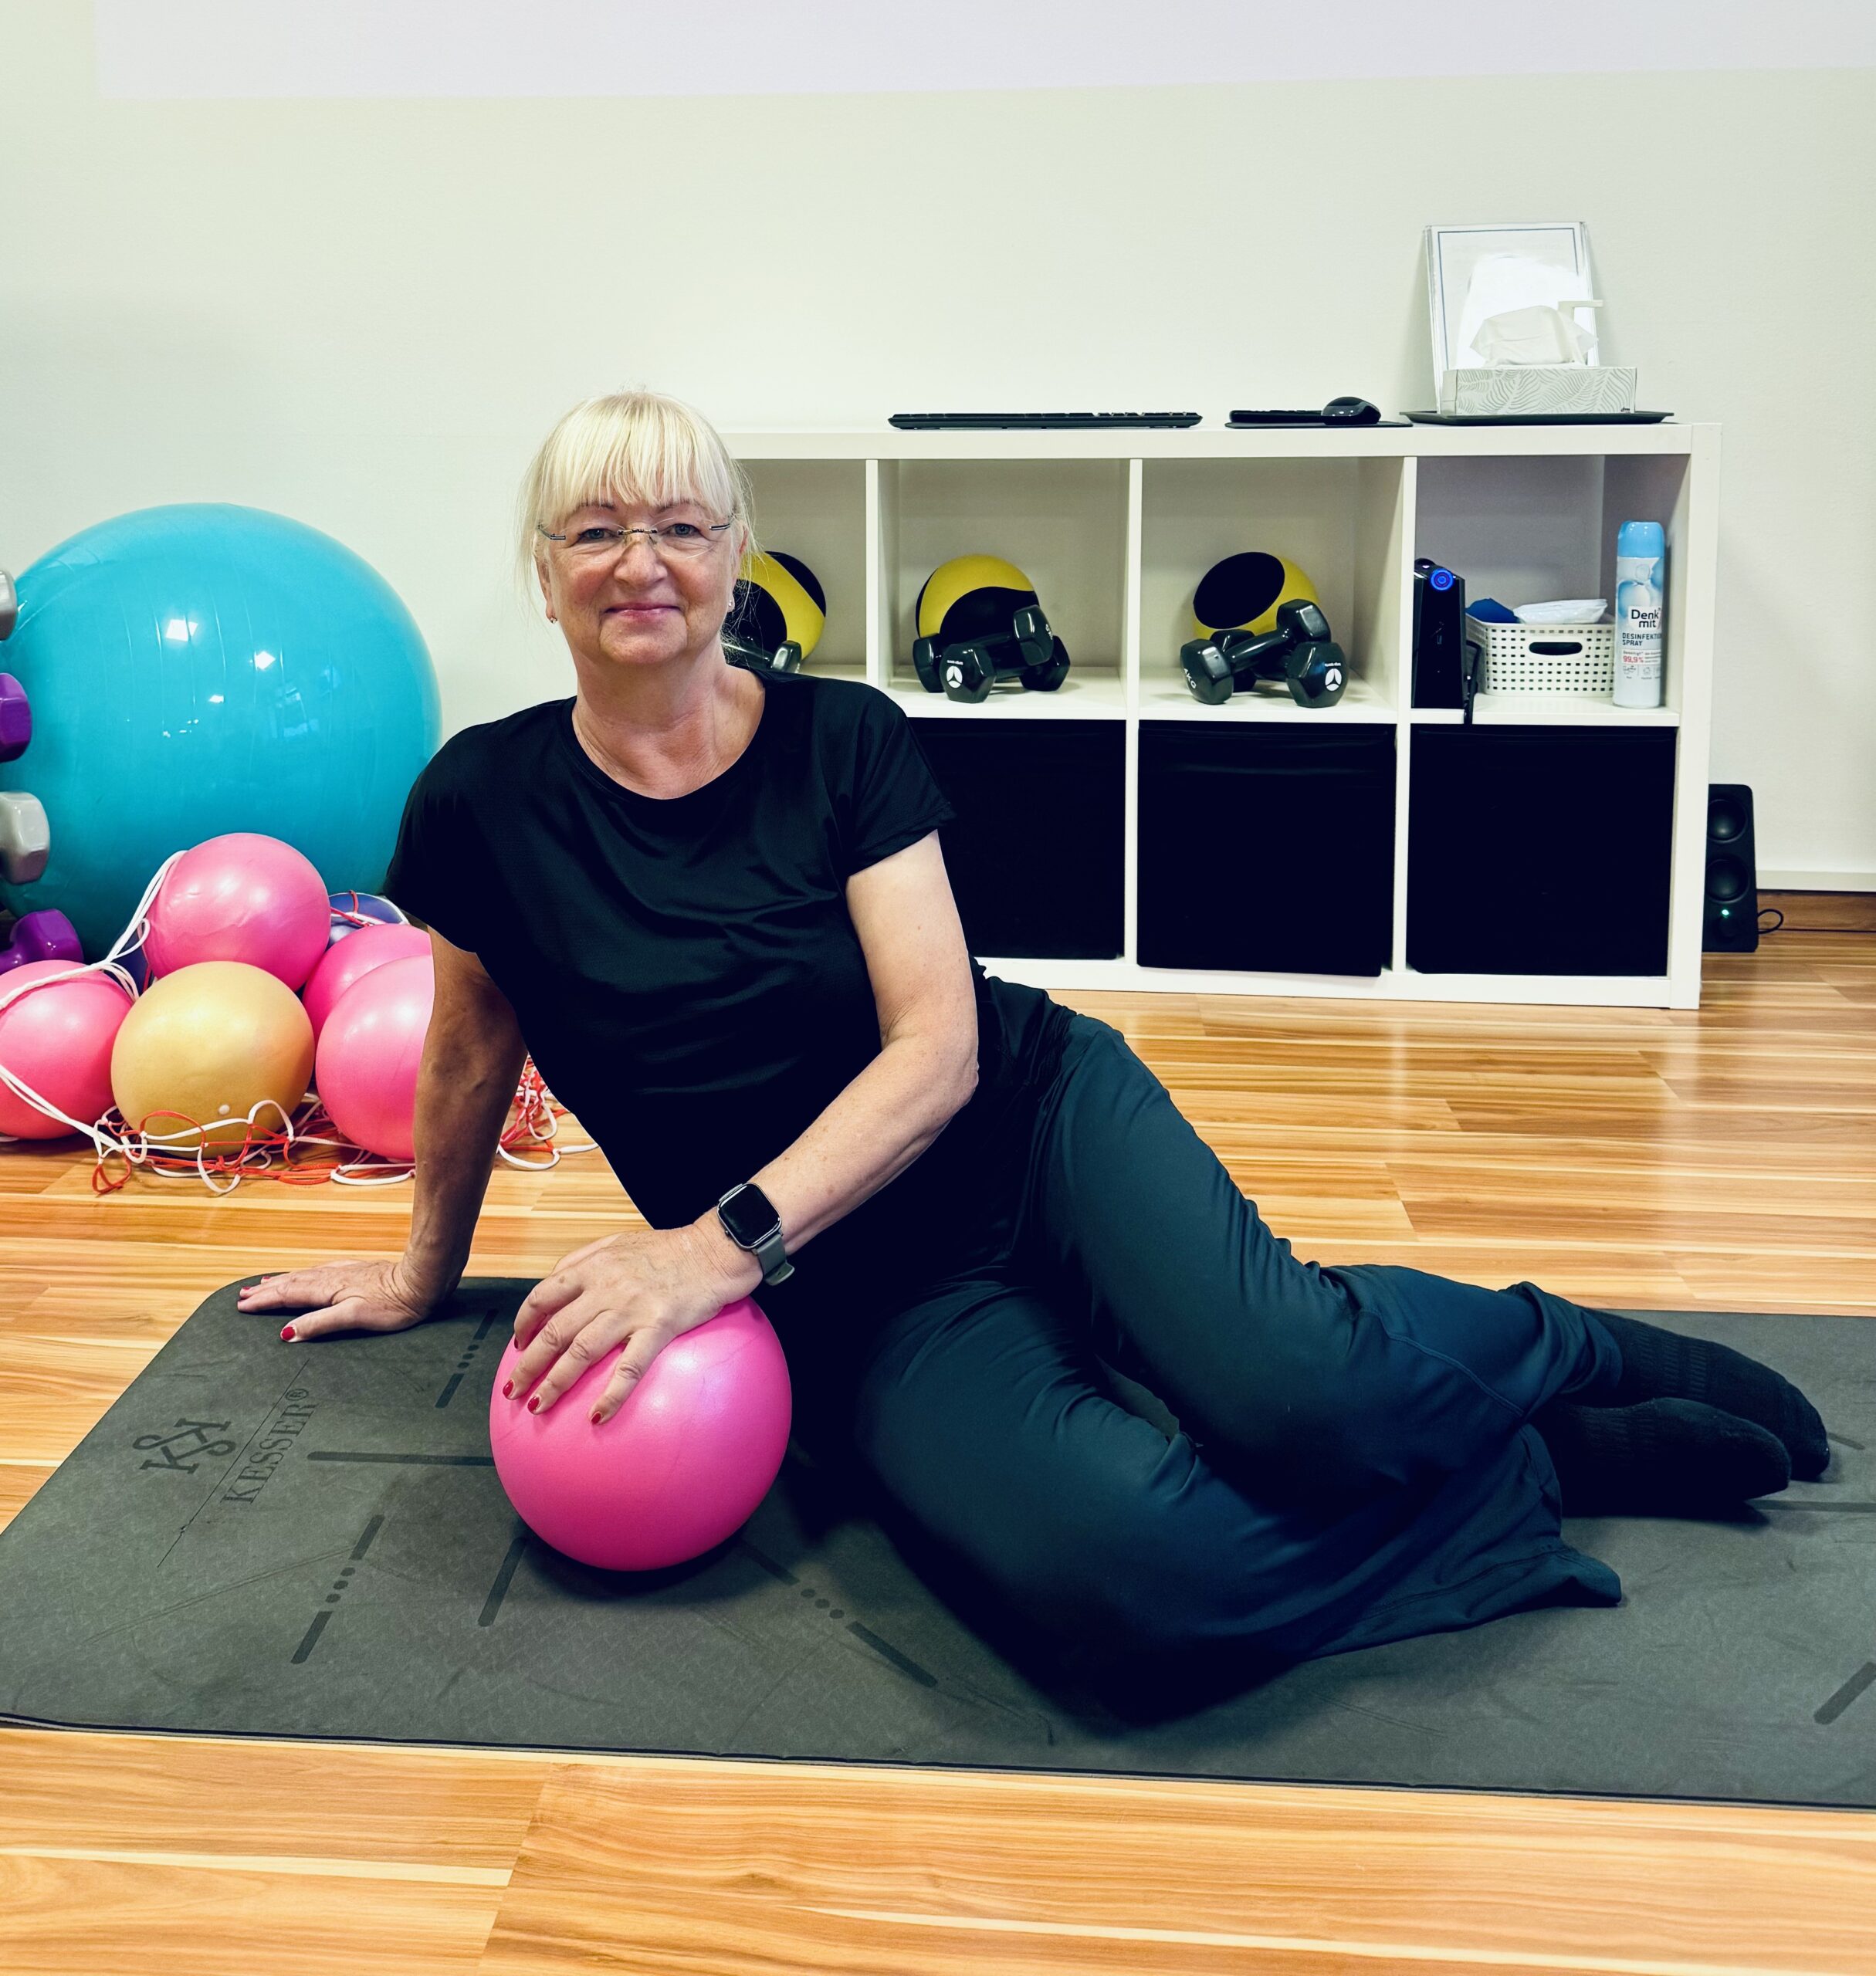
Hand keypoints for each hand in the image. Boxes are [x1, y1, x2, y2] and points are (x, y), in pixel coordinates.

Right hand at [236, 1256, 443, 1338]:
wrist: (422, 1281)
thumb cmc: (394, 1303)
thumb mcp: (354, 1317)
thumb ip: (320, 1323)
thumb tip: (287, 1334)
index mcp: (327, 1289)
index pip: (287, 1295)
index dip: (264, 1301)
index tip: (242, 1306)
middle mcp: (332, 1277)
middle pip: (291, 1283)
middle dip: (266, 1290)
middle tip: (242, 1295)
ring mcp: (344, 1272)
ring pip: (304, 1275)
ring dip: (282, 1280)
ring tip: (263, 1283)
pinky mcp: (357, 1271)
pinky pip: (319, 1271)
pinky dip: (304, 1274)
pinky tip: (306, 1274)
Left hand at [504, 1222, 752, 1424]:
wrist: (715, 1249)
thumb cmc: (670, 1247)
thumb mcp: (619, 1241)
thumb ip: (586, 1259)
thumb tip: (558, 1281)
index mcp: (593, 1268)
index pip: (543, 1296)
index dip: (524, 1323)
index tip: (519, 1343)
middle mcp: (605, 1289)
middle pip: (554, 1332)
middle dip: (527, 1364)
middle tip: (513, 1389)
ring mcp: (630, 1310)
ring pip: (580, 1351)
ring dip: (555, 1382)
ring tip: (538, 1406)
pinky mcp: (658, 1328)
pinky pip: (629, 1367)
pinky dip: (611, 1395)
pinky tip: (597, 1416)